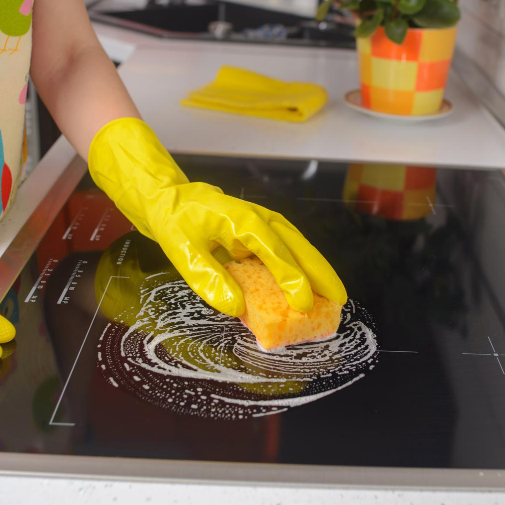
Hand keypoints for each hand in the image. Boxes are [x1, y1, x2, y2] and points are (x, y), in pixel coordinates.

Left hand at [87, 118, 346, 316]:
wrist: (166, 197)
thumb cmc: (174, 220)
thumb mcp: (182, 251)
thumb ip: (209, 278)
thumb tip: (237, 307)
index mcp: (241, 220)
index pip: (274, 251)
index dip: (293, 279)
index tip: (304, 303)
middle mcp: (258, 218)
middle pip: (298, 245)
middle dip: (320, 273)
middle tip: (339, 299)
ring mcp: (262, 223)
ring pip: (298, 246)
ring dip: (317, 269)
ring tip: (334, 295)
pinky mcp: (260, 231)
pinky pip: (286, 250)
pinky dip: (302, 266)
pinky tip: (310, 286)